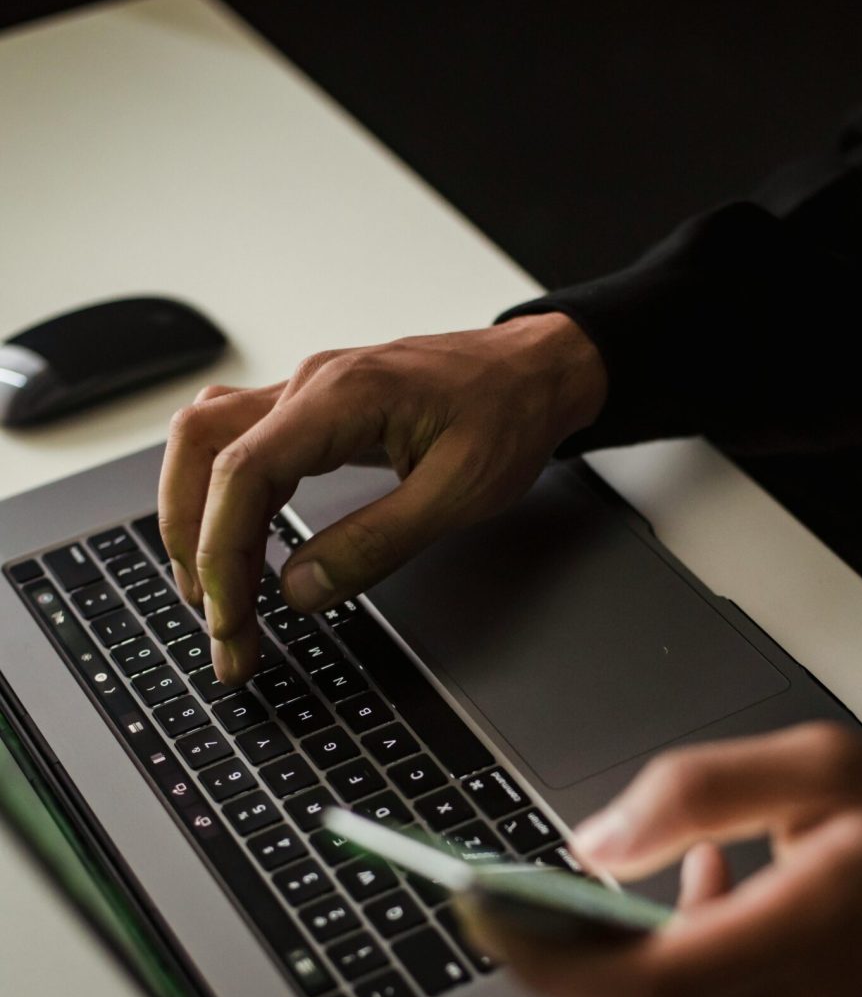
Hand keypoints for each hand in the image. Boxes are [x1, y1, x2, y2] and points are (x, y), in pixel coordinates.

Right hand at [158, 313, 605, 683]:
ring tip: (215, 595)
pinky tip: (231, 544)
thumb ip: (377, 543)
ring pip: (204, 444)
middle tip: (220, 624)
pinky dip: (219, 500)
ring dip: (194, 519)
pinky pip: (235, 447)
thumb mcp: (459, 493)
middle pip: (200, 452)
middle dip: (193, 544)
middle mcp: (309, 385)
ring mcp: (304, 393)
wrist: (532, 372)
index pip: (243, 472)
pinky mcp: (310, 412)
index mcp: (344, 396)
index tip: (232, 618)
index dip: (223, 552)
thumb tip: (300, 591)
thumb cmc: (508, 416)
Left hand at [462, 723, 861, 996]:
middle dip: (559, 963)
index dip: (554, 954)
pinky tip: (707, 922)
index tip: (492, 915)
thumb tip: (594, 841)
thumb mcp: (820, 767)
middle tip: (521, 904)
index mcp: (813, 935)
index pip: (651, 978)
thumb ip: (698, 789)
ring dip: (618, 971)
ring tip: (653, 887)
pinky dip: (671, 992)